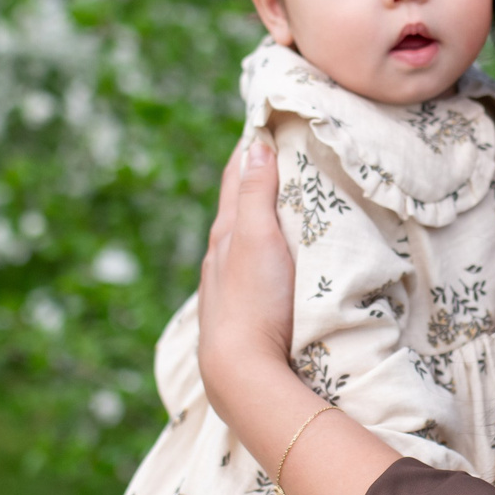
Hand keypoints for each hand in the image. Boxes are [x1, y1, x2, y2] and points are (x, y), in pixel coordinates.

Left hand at [197, 134, 298, 426]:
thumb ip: (257, 193)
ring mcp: (226, 286)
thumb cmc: (255, 301)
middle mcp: (219, 255)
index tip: (264, 120)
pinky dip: (259, 248)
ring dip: (255, 215)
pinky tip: (267, 257)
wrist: (241, 373)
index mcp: (225, 232)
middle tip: (275, 150)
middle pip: (235, 205)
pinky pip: (247, 267)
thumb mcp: (258, 237)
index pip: (234, 177)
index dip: (248, 148)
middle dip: (252, 177)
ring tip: (276, 199)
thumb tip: (254, 144)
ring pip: (239, 238)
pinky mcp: (238, 312)